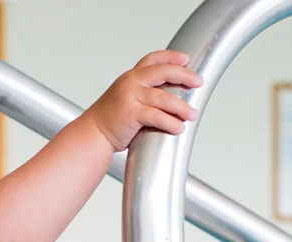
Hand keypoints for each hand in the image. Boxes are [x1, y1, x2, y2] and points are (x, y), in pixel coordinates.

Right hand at [88, 51, 202, 150]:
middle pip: (164, 72)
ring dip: (181, 106)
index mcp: (130, 77)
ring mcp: (131, 97)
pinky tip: (178, 128)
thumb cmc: (110, 121)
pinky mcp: (131, 113)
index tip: (186, 59)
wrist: (93, 134)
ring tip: (192, 114)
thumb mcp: (126, 99)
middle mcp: (131, 82)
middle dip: (184, 76)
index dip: (171, 57)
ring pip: (163, 98)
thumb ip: (144, 94)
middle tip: (198, 82)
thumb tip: (169, 99)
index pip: (153, 59)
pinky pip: (157, 116)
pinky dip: (170, 123)